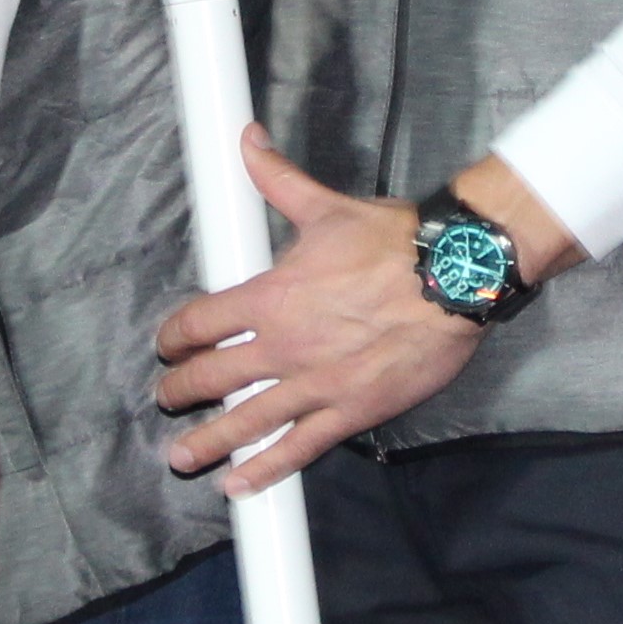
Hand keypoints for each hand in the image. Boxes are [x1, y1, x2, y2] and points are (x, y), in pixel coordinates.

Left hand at [152, 127, 480, 491]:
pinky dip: (265, 469)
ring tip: (182, 456)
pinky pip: (298, 447)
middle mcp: (282, 346)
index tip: (169, 346)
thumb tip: (245, 139)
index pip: (199, 323)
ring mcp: (314, 384)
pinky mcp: (349, 410)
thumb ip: (277, 179)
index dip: (173, 338)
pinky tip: (241, 484)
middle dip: (180, 390)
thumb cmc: (392, 242)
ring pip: (244, 421)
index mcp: (270, 296)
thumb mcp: (327, 208)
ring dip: (206, 442)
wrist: (454, 276)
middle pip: (209, 377)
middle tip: (169, 397)